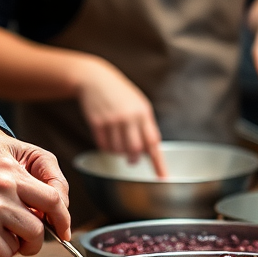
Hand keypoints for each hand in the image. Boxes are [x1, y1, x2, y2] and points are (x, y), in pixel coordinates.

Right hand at [0, 126, 69, 256]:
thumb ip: (13, 187)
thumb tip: (36, 216)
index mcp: (11, 169)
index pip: (53, 194)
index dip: (61, 217)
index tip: (62, 230)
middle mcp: (7, 186)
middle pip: (46, 221)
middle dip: (43, 238)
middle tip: (27, 244)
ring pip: (29, 239)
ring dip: (16, 249)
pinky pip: (4, 255)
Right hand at [75, 58, 166, 176]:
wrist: (95, 79)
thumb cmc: (119, 93)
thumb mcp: (138, 103)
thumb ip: (145, 124)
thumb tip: (150, 149)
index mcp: (143, 112)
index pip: (153, 142)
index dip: (158, 162)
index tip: (163, 177)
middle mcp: (129, 117)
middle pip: (135, 150)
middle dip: (133, 159)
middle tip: (132, 160)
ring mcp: (112, 120)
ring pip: (118, 150)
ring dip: (118, 153)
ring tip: (117, 143)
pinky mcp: (97, 122)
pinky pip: (103, 145)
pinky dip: (106, 147)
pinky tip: (107, 139)